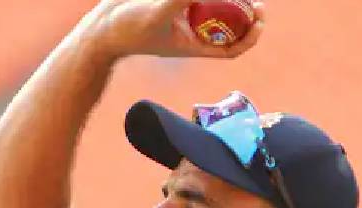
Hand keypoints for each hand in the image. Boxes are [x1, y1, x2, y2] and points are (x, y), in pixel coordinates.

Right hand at [84, 0, 265, 60]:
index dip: (251, 37)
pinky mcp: (174, 3)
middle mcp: (192, 32)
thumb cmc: (127, 29)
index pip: (231, 49)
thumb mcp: (157, 12)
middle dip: (247, 14)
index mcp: (193, 46)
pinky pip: (196, 1)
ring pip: (215, 10)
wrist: (101, 26)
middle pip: (229, 27)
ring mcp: (184, 17)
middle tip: (258, 2)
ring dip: (230, 0)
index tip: (260, 21)